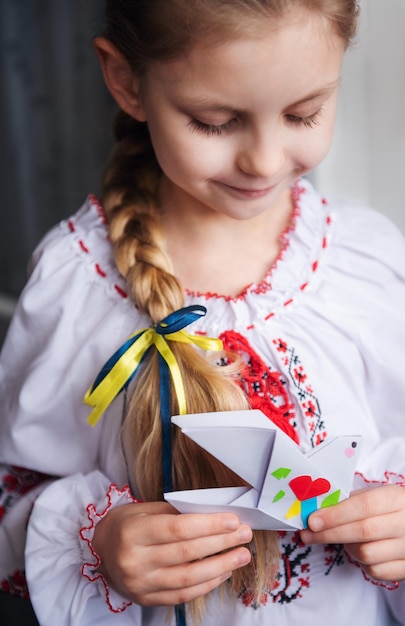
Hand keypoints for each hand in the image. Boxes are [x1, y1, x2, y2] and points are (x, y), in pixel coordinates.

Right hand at [91, 501, 251, 605]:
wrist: (101, 549)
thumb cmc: (128, 524)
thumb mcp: (146, 509)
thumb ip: (178, 513)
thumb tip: (216, 515)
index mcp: (134, 532)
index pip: (178, 529)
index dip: (209, 525)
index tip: (233, 520)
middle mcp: (135, 561)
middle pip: (187, 553)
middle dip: (221, 543)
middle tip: (244, 534)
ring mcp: (141, 584)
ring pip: (188, 577)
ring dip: (220, 566)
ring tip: (241, 555)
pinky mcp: (147, 599)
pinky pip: (183, 594)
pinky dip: (207, 584)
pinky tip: (223, 571)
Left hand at [301, 485, 404, 581]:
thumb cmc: (390, 508)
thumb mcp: (376, 495)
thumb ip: (351, 501)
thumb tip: (318, 510)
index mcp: (396, 499)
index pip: (364, 506)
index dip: (336, 514)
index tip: (312, 521)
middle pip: (363, 531)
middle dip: (330, 533)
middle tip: (307, 535)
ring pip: (367, 554)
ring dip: (347, 548)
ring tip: (342, 539)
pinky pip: (375, 572)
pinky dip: (361, 564)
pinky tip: (359, 551)